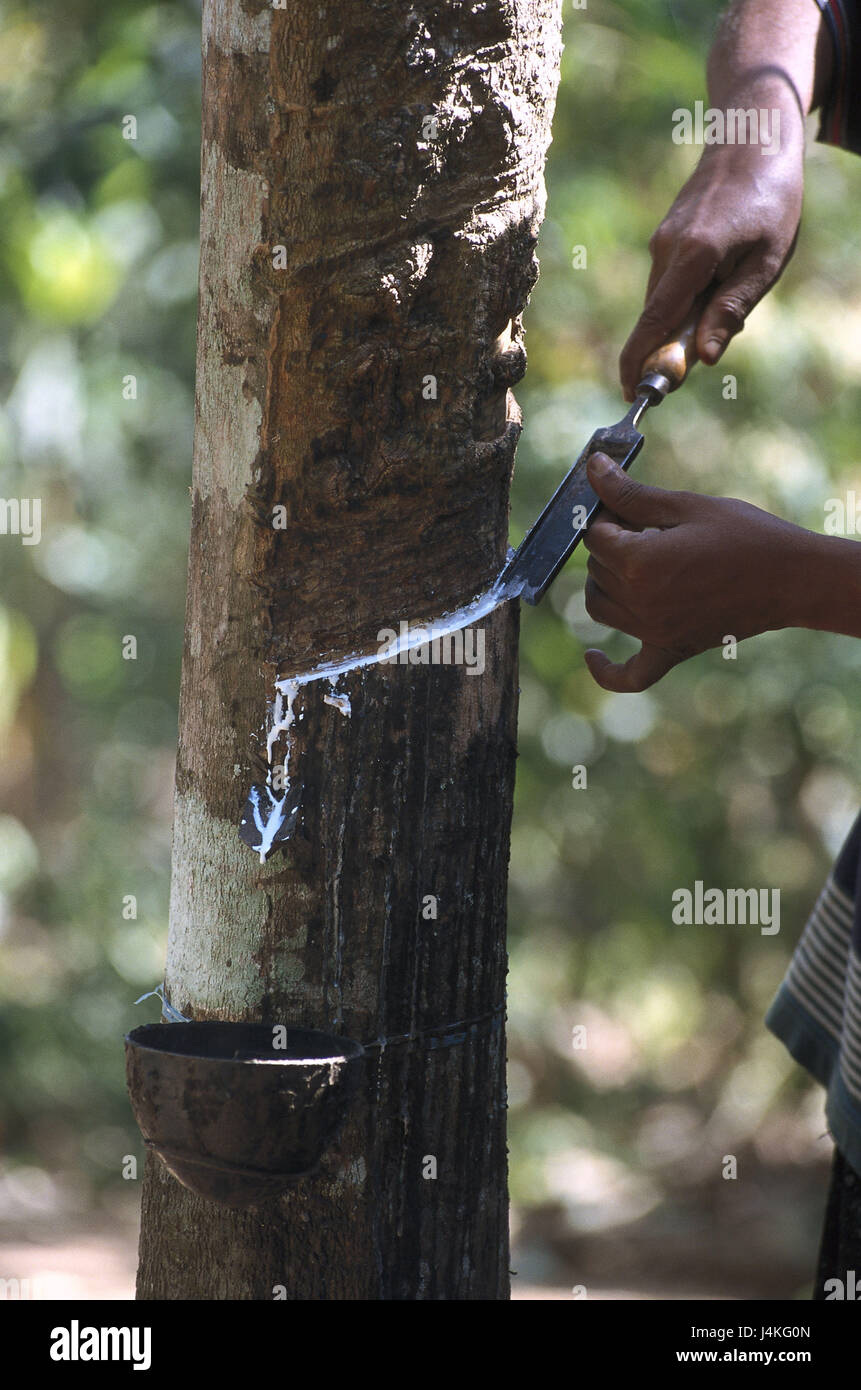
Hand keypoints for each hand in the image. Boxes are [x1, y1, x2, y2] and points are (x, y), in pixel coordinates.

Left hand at [581, 452, 816, 691]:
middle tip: (650, 530)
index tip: (634, 509)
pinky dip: (606, 670)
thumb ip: (631, 494)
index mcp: (639, 562)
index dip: (609, 517)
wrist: (794, 578)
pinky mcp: (671, 650)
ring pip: (600, 607)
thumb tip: (592, 468)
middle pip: (596, 569)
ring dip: (607, 583)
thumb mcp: (686, 505)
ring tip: (639, 563)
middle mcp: (639, 602)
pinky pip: (629, 675)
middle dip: (613, 546)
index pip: (594, 536)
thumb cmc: (745, 535)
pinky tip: (591, 657)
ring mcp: (653, 632)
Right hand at [619, 142, 803, 400]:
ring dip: (687, 316)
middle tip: (705, 350)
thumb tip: (704, 357)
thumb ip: (731, 310)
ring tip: (733, 286)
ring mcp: (662, 241)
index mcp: (694, 256)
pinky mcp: (665, 236)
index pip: (654, 322)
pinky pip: (669, 282)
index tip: (632, 391)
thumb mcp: (767, 262)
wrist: (753, 139)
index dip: (639, 361)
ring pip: (664, 301)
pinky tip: (723, 272)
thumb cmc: (772, 200)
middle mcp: (667, 249)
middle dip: (671, 346)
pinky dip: (687, 295)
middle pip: (657, 318)